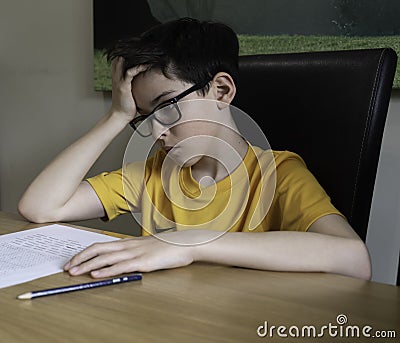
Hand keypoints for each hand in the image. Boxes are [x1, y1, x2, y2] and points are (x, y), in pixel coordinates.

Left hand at [64, 234, 194, 277]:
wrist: (184, 244)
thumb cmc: (167, 247)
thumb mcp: (146, 248)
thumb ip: (132, 252)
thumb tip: (119, 261)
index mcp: (128, 243)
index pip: (100, 245)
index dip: (84, 253)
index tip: (73, 260)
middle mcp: (128, 246)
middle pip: (98, 250)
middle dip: (80, 259)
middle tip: (67, 268)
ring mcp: (135, 253)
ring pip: (106, 258)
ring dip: (88, 266)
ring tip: (75, 272)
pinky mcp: (143, 263)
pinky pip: (121, 267)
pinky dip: (106, 271)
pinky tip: (97, 275)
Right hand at [109, 57, 147, 122]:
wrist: (120, 115)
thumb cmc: (126, 106)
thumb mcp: (129, 92)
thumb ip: (132, 85)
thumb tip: (142, 82)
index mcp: (117, 78)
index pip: (118, 62)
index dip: (125, 55)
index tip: (137, 52)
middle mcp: (116, 77)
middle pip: (118, 59)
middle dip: (128, 52)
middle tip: (141, 49)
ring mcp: (119, 81)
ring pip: (122, 63)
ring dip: (134, 58)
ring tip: (145, 54)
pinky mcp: (123, 86)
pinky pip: (129, 73)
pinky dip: (137, 68)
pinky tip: (145, 66)